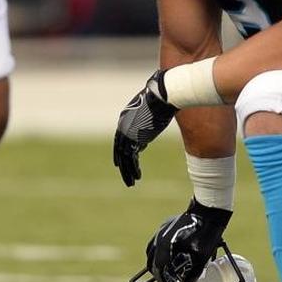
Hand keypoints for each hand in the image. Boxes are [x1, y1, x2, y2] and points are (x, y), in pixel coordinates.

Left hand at [113, 70, 176, 186]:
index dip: (122, 151)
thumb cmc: (161, 100)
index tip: (124, 161)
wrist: (161, 98)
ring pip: (123, 157)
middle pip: (120, 150)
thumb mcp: (151, 113)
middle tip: (125, 175)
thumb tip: (147, 135)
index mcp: (124, 119)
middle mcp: (122, 127)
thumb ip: (146, 124)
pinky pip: (130, 159)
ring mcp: (126, 134)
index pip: (121, 139)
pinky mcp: (133, 140)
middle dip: (123, 164)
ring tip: (131, 183)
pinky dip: (133, 169)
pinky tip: (137, 177)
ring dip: (127, 171)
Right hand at [145, 198, 231, 281]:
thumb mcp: (202, 256)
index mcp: (165, 246)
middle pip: (152, 261)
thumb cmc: (206, 234)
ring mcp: (161, 230)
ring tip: (165, 270)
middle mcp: (159, 238)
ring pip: (151, 251)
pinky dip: (158, 251)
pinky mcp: (165, 225)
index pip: (158, 269)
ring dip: (156, 262)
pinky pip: (156, 241)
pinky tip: (167, 254)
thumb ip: (193, 272)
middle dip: (158, 274)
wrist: (208, 211)